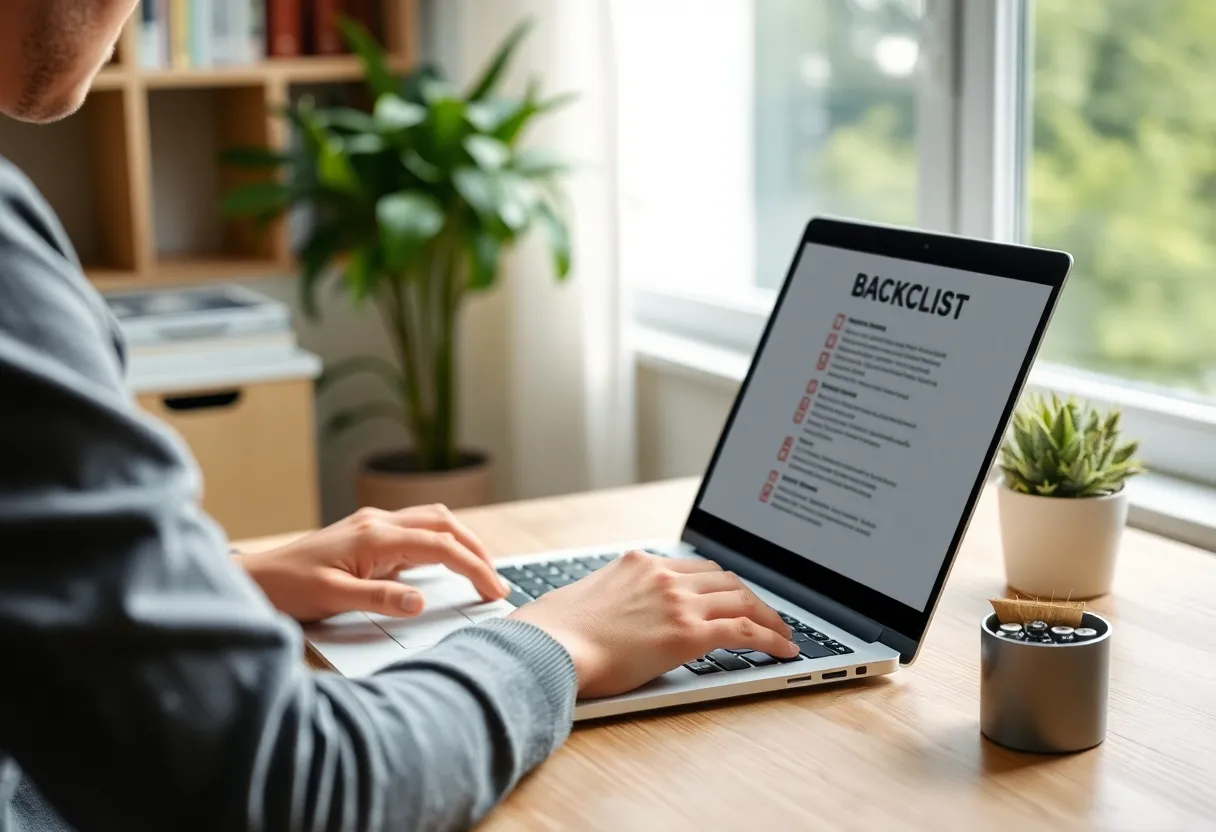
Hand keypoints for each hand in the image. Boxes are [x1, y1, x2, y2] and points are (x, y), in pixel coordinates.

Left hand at [236, 505, 506, 622]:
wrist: (255, 580)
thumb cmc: (287, 589)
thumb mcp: (332, 598)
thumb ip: (378, 599)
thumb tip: (420, 601)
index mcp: (375, 536)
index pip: (440, 546)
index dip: (473, 567)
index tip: (493, 591)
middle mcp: (378, 524)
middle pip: (445, 524)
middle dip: (476, 550)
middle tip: (495, 582)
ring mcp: (373, 526)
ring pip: (432, 521)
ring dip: (461, 542)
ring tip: (479, 571)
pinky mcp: (368, 536)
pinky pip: (416, 531)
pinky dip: (440, 544)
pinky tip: (442, 567)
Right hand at [509, 551, 797, 697]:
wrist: (549, 647)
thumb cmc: (555, 632)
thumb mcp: (587, 597)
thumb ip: (613, 597)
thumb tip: (613, 615)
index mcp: (638, 562)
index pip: (695, 567)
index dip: (721, 585)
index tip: (731, 596)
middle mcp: (663, 575)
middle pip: (725, 579)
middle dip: (750, 598)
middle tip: (766, 615)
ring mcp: (678, 601)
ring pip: (742, 600)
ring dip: (768, 618)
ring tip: (782, 633)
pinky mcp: (689, 632)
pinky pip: (745, 630)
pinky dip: (771, 638)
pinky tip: (784, 649)